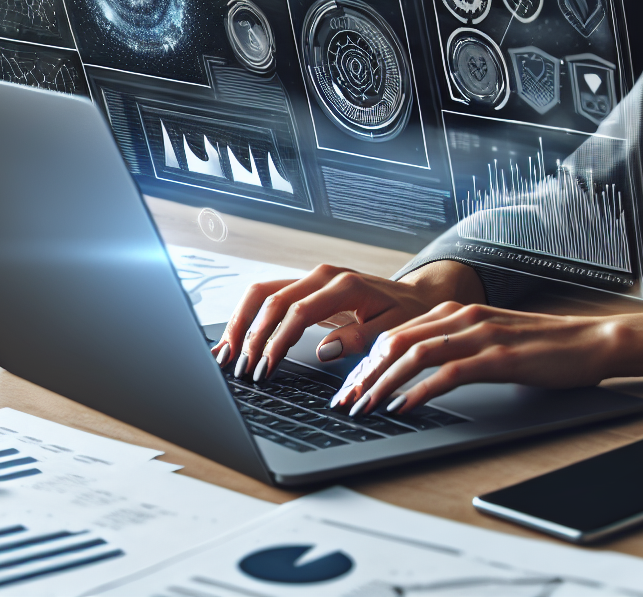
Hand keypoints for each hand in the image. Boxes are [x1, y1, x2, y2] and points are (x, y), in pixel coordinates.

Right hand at [207, 261, 484, 381]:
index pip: (298, 312)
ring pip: (263, 293)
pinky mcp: (305, 287)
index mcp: (343, 285)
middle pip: (271, 299)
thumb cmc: (406, 313)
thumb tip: (324, 350)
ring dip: (242, 322)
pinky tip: (235, 339)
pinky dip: (248, 316)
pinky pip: (269, 296)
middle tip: (240, 367)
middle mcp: (322, 276)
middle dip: (251, 335)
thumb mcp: (392, 329)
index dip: (277, 341)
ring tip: (226, 353)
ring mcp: (312, 278)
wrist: (415, 295)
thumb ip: (359, 338)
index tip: (265, 367)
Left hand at [329, 304, 642, 416]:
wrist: (592, 340)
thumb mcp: (490, 340)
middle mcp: (463, 316)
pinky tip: (406, 408)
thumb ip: (455, 349)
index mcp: (457, 311)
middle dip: (363, 374)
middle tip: (345, 402)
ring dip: (383, 383)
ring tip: (366, 407)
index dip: (364, 361)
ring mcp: (480, 334)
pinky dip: (421, 391)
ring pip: (415, 354)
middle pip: (395, 341)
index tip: (346, 387)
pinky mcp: (499, 357)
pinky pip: (449, 373)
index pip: (395, 332)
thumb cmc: (543, 346)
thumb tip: (414, 374)